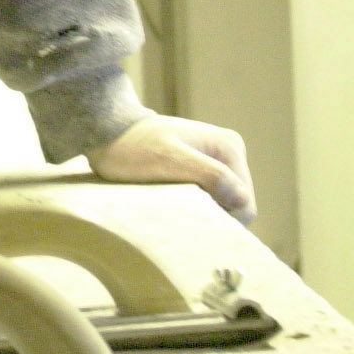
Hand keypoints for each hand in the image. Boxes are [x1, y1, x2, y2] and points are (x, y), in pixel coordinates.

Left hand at [87, 113, 255, 224]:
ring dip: (203, 212)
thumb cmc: (134, 147)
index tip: (190, 219)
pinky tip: (174, 203)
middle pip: (237, 205)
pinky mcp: (202, 169)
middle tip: (180, 214)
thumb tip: (242, 198)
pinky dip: (195, 206)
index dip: (223, 220)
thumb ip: (209, 175)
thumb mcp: (169, 161)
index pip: (245, 204)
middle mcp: (229, 152)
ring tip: (174, 207)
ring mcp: (216, 160)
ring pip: (223, 204)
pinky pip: (209, 198)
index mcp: (230, 147)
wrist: (107, 133)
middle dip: (214, 216)